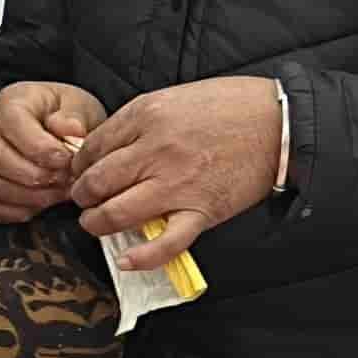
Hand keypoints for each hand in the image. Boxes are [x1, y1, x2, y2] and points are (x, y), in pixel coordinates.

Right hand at [0, 81, 100, 225]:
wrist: (59, 127)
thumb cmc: (67, 114)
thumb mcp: (79, 104)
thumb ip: (74, 116)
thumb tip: (70, 130)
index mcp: (10, 101)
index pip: (12, 123)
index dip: (39, 147)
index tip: (65, 159)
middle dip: (34, 175)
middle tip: (65, 179)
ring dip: (32, 196)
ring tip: (61, 192)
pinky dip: (19, 212)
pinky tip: (44, 204)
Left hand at [71, 76, 285, 262]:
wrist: (278, 122)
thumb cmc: (229, 106)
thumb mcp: (173, 97)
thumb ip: (138, 122)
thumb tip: (107, 147)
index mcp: (146, 116)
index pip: (92, 148)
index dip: (79, 165)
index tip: (81, 173)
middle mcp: (155, 151)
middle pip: (96, 182)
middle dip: (81, 195)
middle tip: (83, 199)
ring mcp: (177, 184)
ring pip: (117, 213)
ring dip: (97, 223)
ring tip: (96, 223)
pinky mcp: (201, 211)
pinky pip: (165, 243)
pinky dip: (142, 257)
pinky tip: (126, 259)